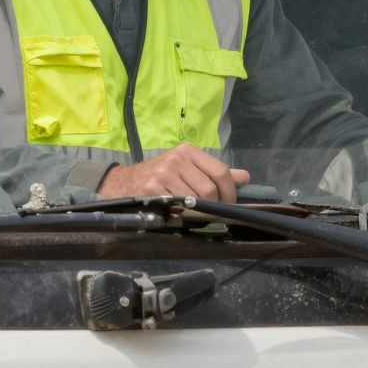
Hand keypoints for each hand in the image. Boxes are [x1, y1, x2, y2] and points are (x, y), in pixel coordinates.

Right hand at [100, 144, 250, 201]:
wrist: (122, 184)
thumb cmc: (159, 176)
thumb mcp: (186, 167)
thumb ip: (214, 172)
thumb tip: (245, 177)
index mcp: (188, 151)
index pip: (221, 171)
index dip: (230, 192)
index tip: (229, 204)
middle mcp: (176, 159)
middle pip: (210, 189)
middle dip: (215, 206)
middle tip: (212, 215)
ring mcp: (163, 173)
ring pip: (196, 200)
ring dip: (198, 213)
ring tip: (195, 215)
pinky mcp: (151, 189)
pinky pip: (178, 208)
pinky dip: (182, 216)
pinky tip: (179, 216)